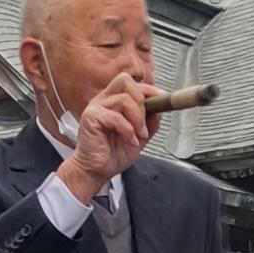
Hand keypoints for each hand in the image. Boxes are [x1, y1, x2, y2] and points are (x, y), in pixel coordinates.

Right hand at [56, 73, 162, 201]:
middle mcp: (103, 100)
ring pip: (124, 99)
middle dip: (142, 98)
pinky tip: (130, 141)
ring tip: (139, 135)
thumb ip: (149, 123)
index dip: (149, 89)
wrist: (96, 172)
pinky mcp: (91, 118)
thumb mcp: (139, 137)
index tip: (161, 99)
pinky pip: (116, 117)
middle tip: (145, 120)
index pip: (131, 83)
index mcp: (112, 101)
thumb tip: (160, 110)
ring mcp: (96, 108)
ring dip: (138, 119)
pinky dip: (128, 130)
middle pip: (125, 80)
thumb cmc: (112, 154)